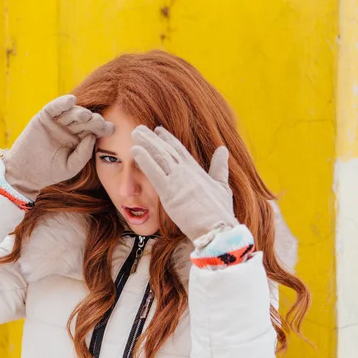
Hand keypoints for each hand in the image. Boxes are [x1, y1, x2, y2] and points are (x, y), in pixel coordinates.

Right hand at [2, 95, 113, 200]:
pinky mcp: (44, 118)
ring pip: (71, 113)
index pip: (94, 130)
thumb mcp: (71, 166)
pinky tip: (71, 101)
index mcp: (79, 139)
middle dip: (93, 120)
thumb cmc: (50, 172)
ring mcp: (57, 122)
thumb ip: (83, 154)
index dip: (102, 128)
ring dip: (80, 112)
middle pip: (85, 120)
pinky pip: (54, 107)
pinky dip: (62, 102)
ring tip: (85, 115)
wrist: (26, 173)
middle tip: (99, 122)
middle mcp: (70, 128)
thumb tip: (92, 136)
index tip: (111, 129)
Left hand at [131, 125, 237, 240]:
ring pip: (160, 156)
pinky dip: (144, 160)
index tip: (158, 130)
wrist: (218, 228)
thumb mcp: (222, 186)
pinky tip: (135, 150)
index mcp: (197, 171)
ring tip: (135, 133)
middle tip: (140, 128)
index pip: (179, 150)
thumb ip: (220, 167)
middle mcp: (186, 172)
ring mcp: (178, 180)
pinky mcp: (169, 192)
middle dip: (153, 138)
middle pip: (166, 150)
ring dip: (146, 143)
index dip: (168, 139)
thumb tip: (223, 150)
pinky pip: (154, 172)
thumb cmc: (220, 212)